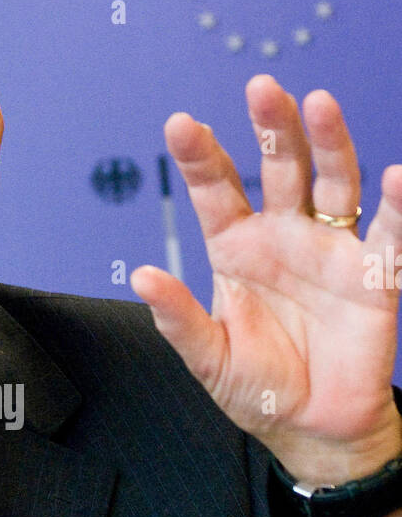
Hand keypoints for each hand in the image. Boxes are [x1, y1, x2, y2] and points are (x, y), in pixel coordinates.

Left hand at [130, 74, 401, 484]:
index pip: (216, 191)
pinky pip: (389, 234)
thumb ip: (178, 320)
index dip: (200, 156)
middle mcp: (284, 237)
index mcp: (236, 249)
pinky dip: (397, 206)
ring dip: (328, 143)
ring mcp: (330, 250)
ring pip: (332, 182)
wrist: (314, 428)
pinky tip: (395, 178)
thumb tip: (142, 276)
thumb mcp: (210, 359)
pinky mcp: (374, 275)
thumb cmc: (260, 389)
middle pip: (279, 168)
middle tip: (262, 88)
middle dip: (271, 128)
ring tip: (318, 103)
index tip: (180, 124)